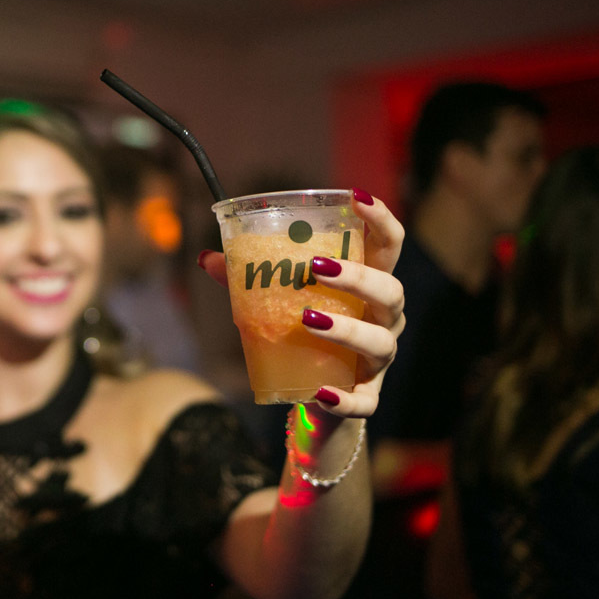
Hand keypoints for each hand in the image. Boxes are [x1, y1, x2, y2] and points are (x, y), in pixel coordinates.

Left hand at [196, 188, 404, 418]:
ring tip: (307, 319)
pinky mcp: (366, 398)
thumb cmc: (303, 337)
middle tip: (317, 268)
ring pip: (381, 343)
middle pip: (390, 291)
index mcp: (367, 287)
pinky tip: (320, 392)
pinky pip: (365, 402)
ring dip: (347, 330)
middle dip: (359, 277)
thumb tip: (208, 257)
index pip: (387, 246)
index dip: (380, 219)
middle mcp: (383, 320)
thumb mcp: (277, 304)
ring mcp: (378, 361)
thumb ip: (248, 280)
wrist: (313, 399)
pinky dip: (345, 398)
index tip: (356, 197)